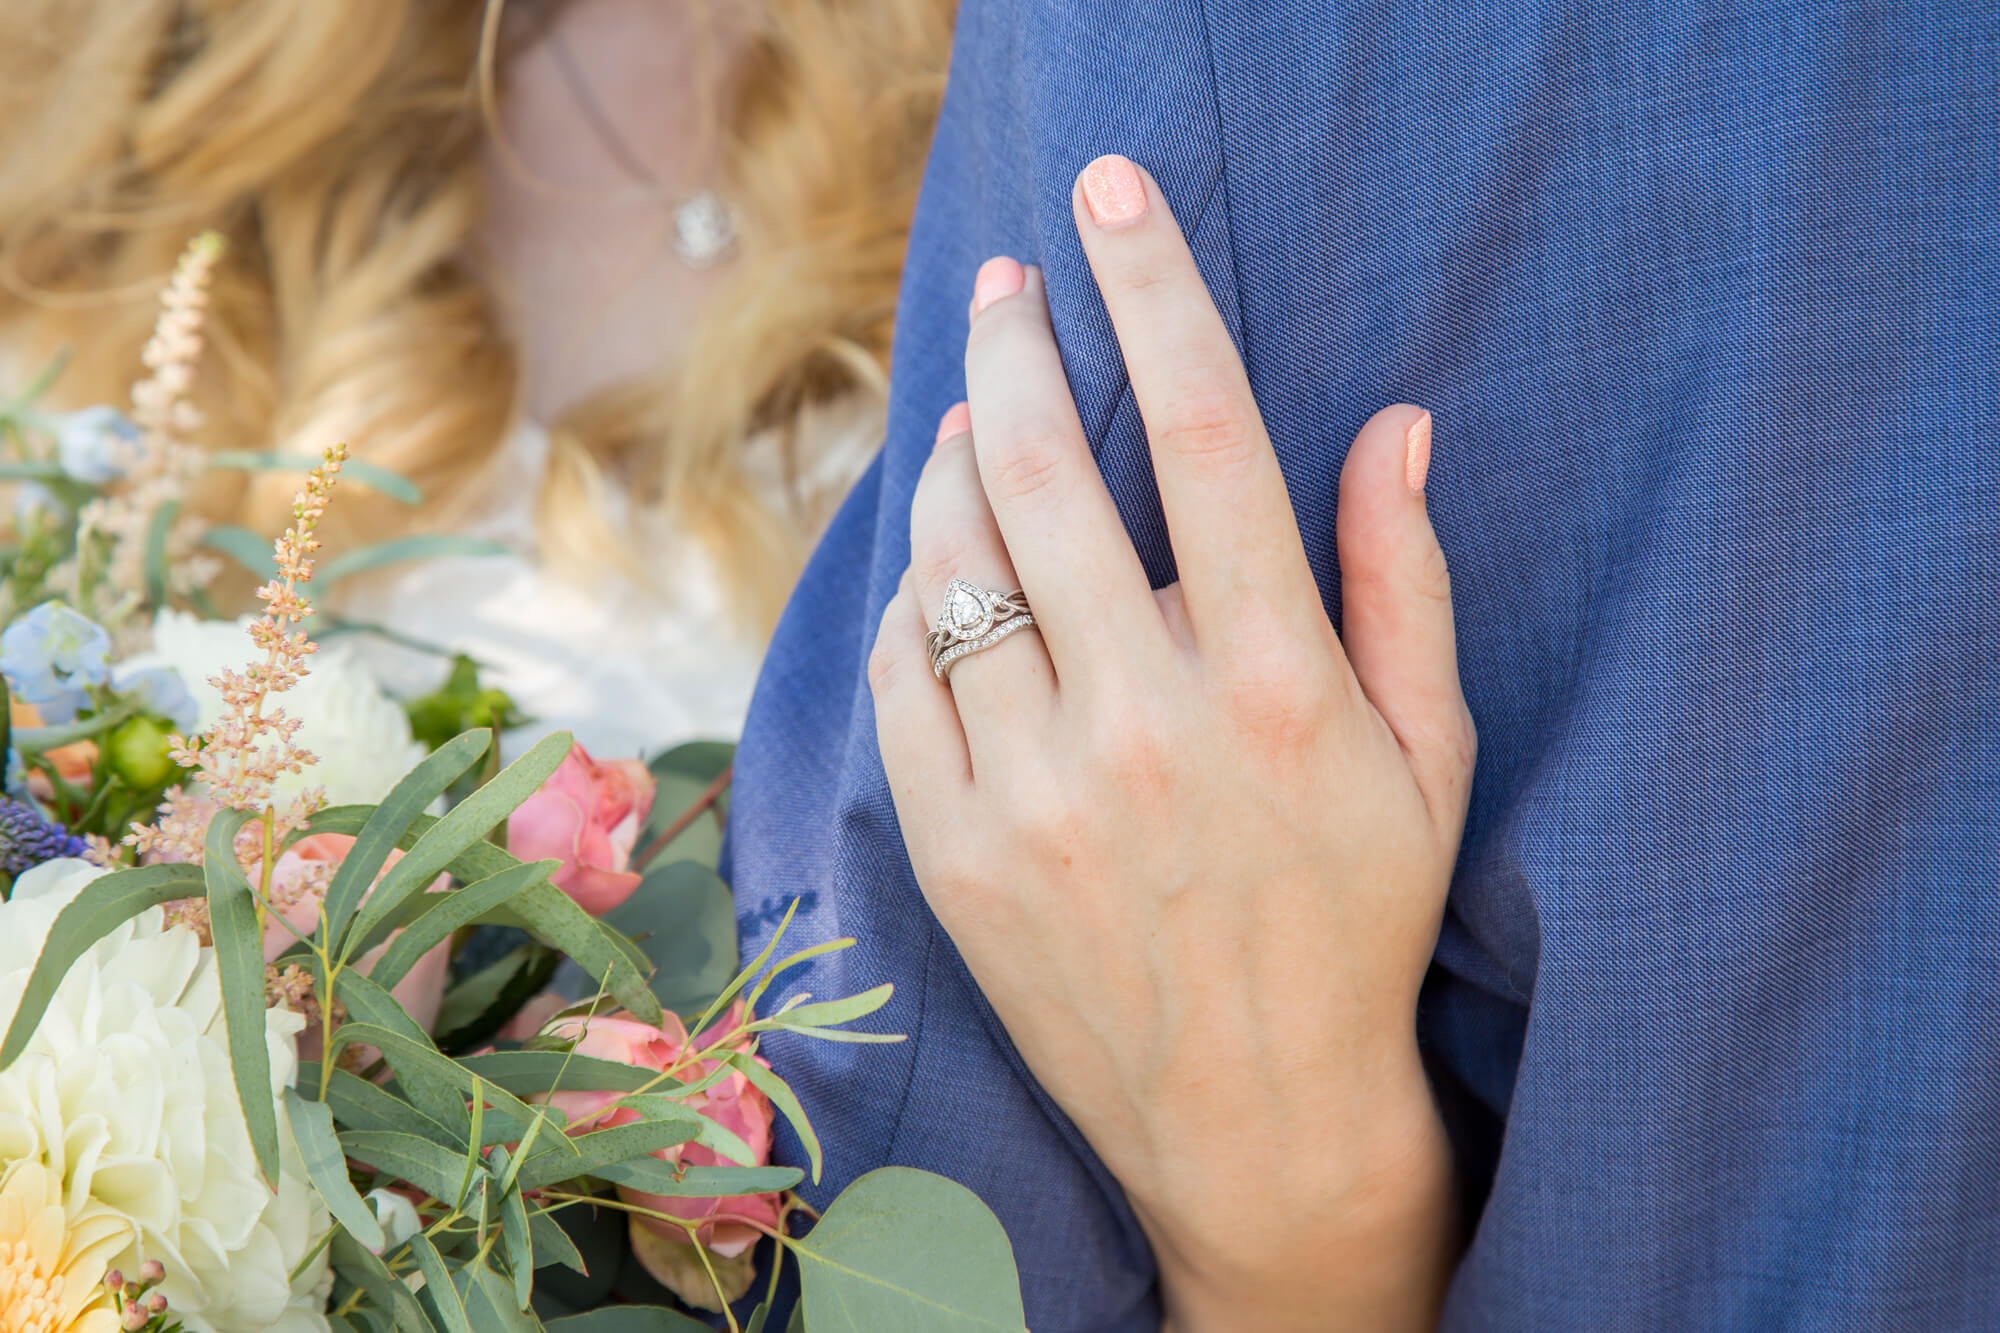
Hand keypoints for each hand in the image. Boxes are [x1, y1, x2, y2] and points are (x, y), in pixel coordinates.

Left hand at [868, 155, 1473, 1331]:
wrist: (1254, 1119)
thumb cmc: (1355, 921)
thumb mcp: (1427, 757)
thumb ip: (1406, 580)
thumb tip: (1395, 422)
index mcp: (1275, 682)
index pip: (1205, 432)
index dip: (1155, 289)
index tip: (1112, 196)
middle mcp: (1142, 722)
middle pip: (1043, 468)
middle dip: (1016, 345)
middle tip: (1011, 290)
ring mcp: (1030, 790)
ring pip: (952, 559)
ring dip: (955, 458)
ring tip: (975, 420)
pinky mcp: (953, 849)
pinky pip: (895, 669)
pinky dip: (909, 593)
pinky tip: (941, 567)